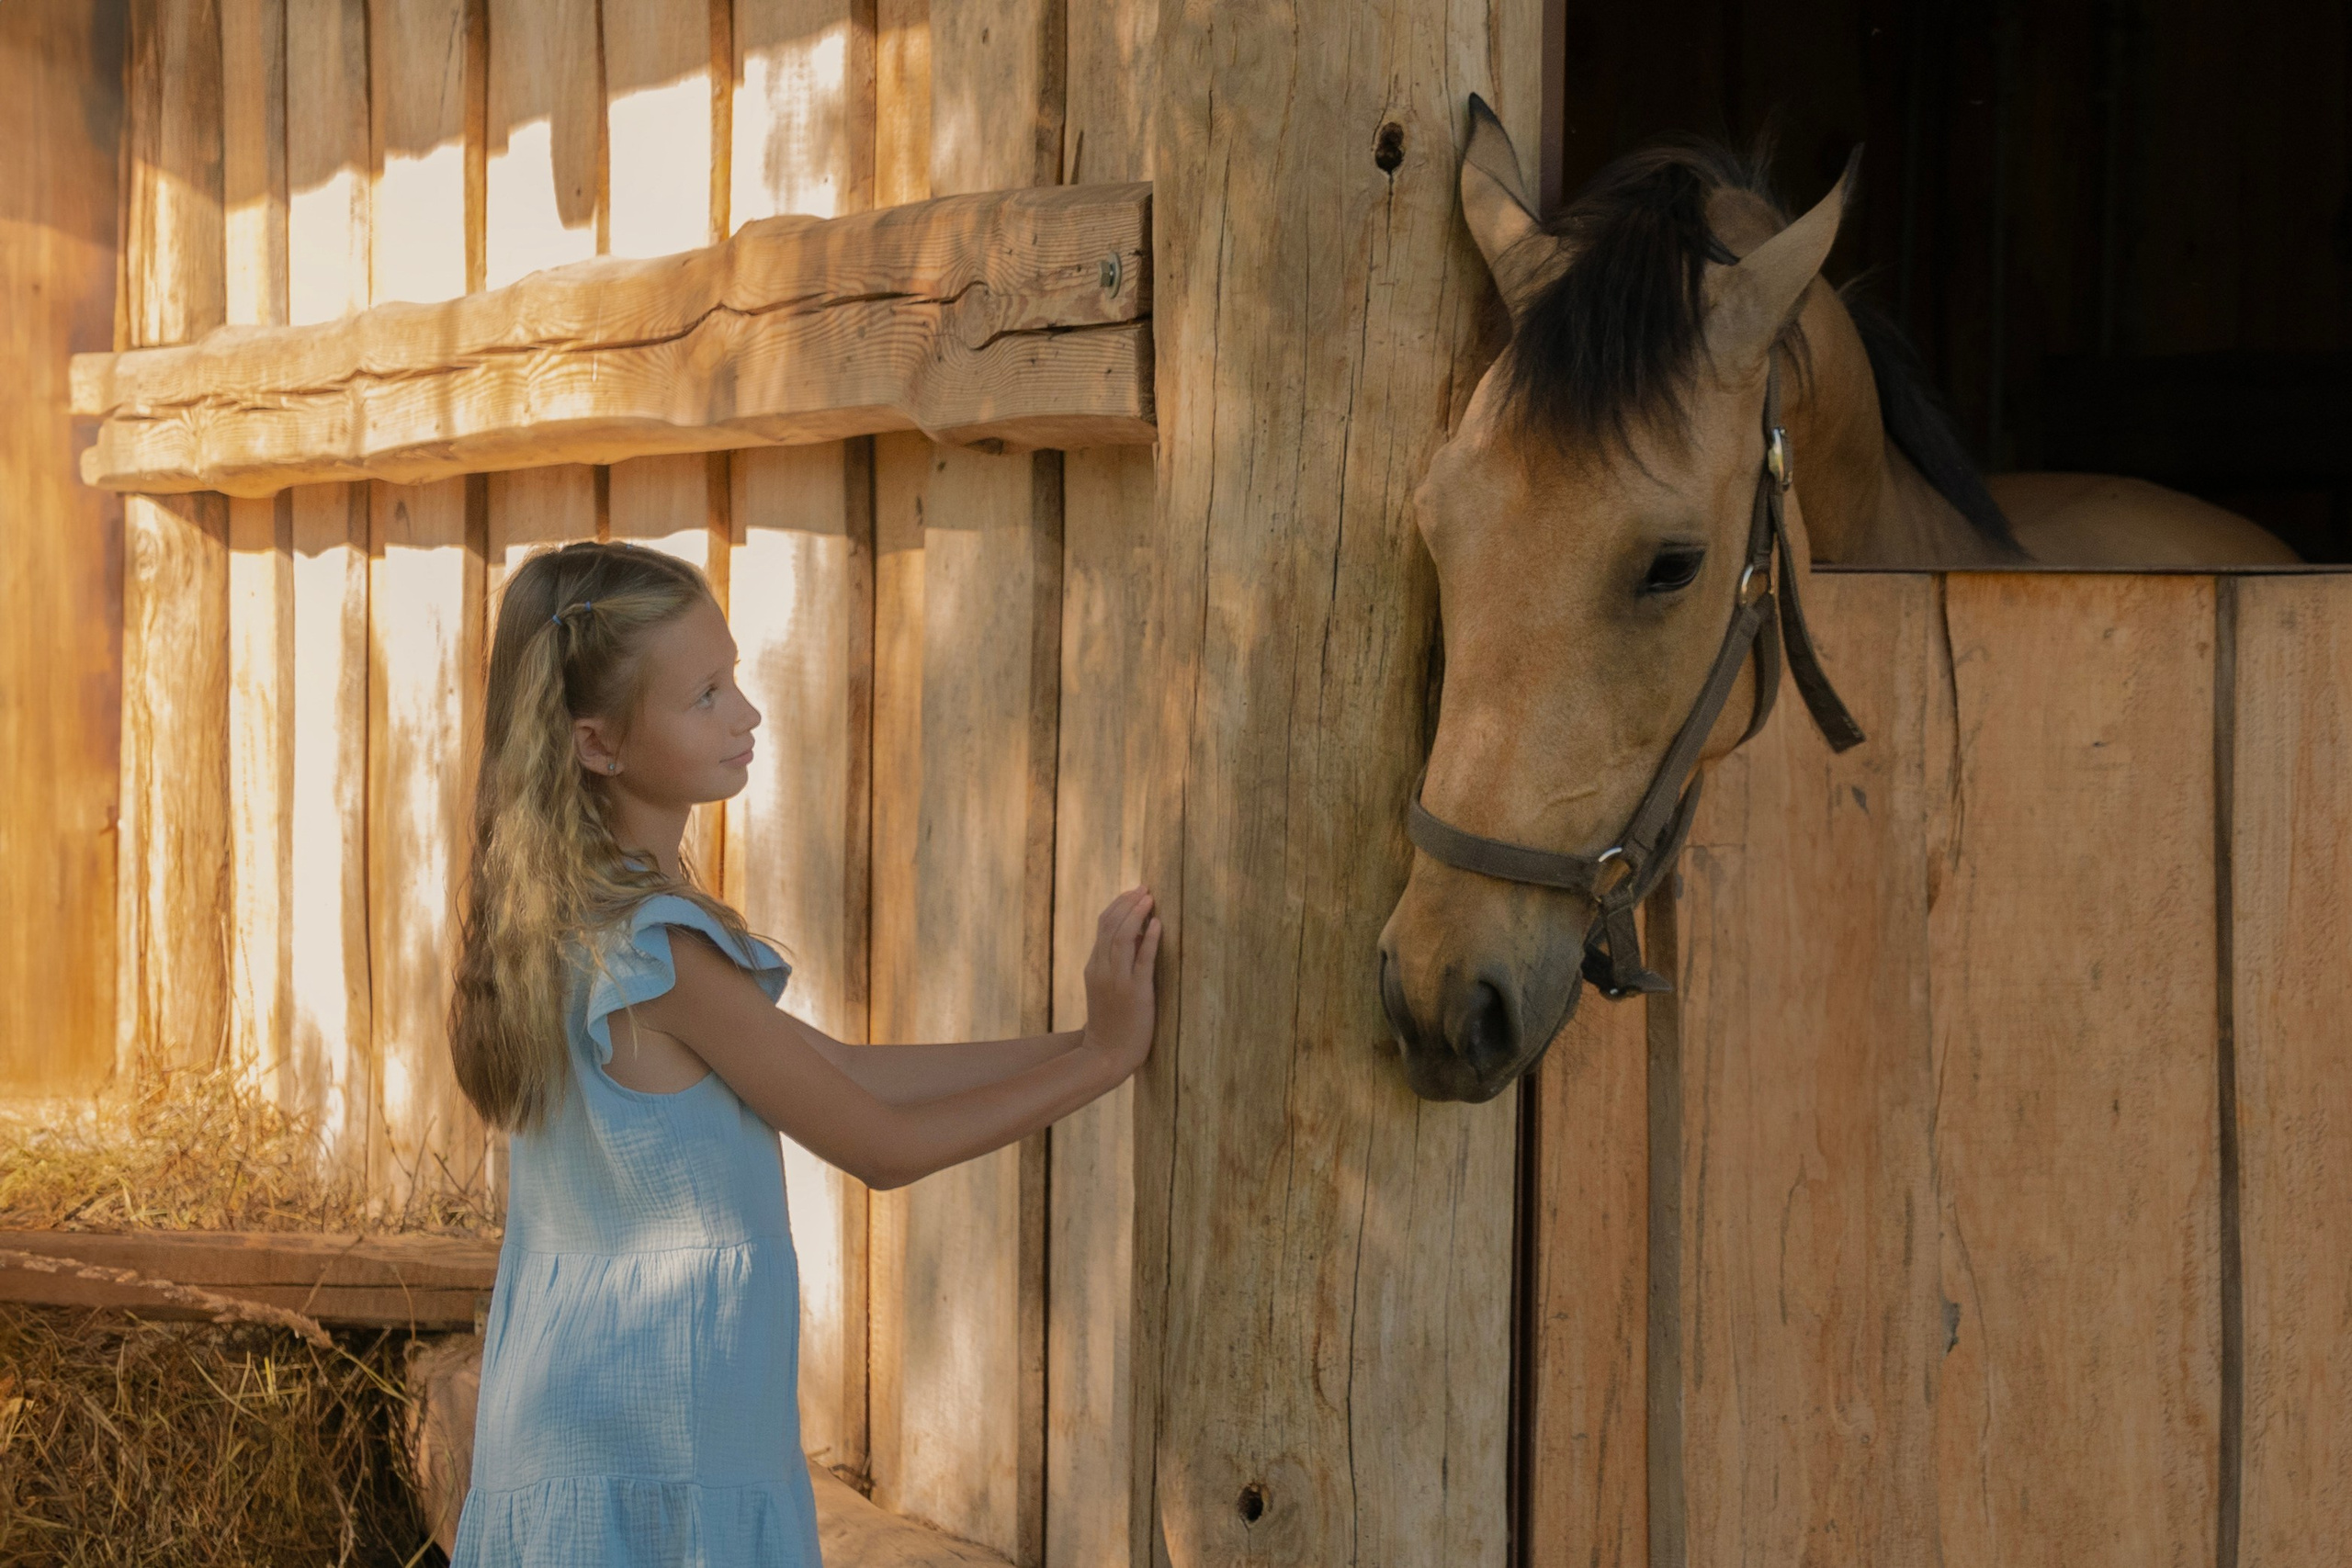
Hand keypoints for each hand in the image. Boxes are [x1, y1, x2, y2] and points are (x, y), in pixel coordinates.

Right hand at [1081, 887, 1160, 1074]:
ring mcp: (1117, 981)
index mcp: (1093, 966)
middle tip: (1144, 888)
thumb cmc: (1110, 1022)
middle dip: (1128, 903)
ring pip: (1122, 938)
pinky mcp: (1135, 993)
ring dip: (1137, 914)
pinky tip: (1157, 924)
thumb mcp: (1104, 987)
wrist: (1107, 1053)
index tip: (1134, 892)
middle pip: (1111, 926)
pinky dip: (1149, 940)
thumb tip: (1134, 934)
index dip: (1119, 905)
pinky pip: (1142, 961)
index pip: (1103, 926)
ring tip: (1150, 898)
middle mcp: (1102, 970)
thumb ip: (1113, 963)